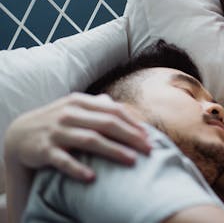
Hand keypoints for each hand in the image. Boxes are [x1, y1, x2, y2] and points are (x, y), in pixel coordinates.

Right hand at [4, 93, 151, 180]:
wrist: (19, 134)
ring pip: (90, 140)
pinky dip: (77, 168)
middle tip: (148, 150)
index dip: (133, 123)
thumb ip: (100, 107)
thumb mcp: (76, 108)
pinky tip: (92, 177)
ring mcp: (57, 131)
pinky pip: (63, 160)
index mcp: (81, 101)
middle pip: (107, 124)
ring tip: (131, 161)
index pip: (113, 111)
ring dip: (113, 150)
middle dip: (130, 137)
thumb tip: (129, 111)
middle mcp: (70, 114)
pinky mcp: (44, 150)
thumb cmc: (58, 121)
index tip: (148, 136)